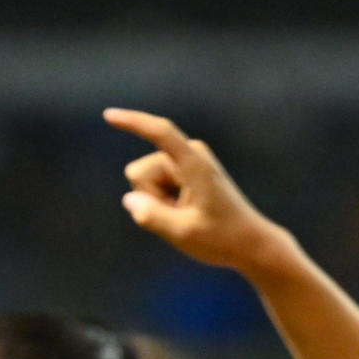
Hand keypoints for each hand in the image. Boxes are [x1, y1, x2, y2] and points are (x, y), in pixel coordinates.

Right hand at [104, 109, 291, 274]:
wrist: (249, 243)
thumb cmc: (221, 239)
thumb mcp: (183, 233)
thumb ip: (152, 217)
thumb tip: (130, 200)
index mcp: (195, 163)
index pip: (161, 133)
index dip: (133, 123)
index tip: (109, 116)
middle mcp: (189, 154)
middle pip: (139, 173)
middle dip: (150, 198)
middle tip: (181, 216)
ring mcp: (185, 162)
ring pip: (143, 183)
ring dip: (157, 203)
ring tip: (186, 216)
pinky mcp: (182, 172)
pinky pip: (153, 187)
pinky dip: (162, 204)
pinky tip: (185, 212)